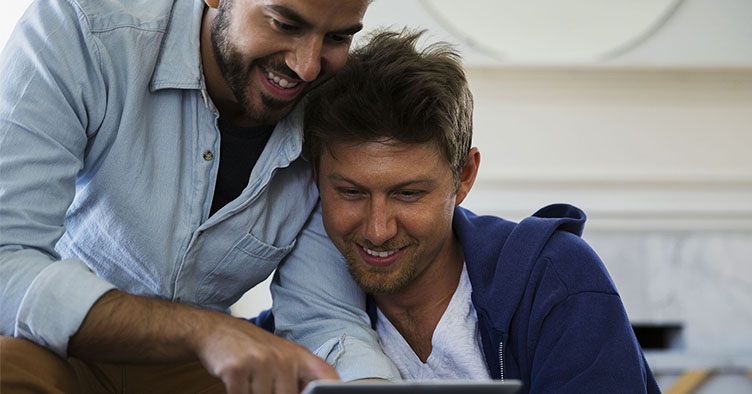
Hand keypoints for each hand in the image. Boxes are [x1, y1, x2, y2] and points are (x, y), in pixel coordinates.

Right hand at [69, 291, 338, 393]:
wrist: (214, 331)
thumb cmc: (251, 349)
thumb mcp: (282, 357)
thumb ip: (300, 378)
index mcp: (299, 356)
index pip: (326, 379)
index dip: (331, 391)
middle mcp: (283, 358)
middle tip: (261, 388)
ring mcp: (260, 363)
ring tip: (249, 385)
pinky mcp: (237, 369)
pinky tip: (234, 385)